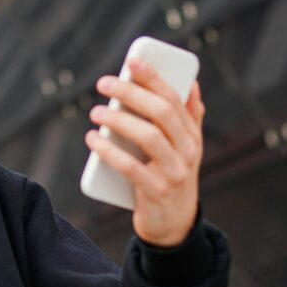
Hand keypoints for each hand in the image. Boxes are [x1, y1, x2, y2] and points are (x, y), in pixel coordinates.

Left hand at [85, 58, 204, 247]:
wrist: (174, 226)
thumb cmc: (172, 177)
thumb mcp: (185, 148)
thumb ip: (189, 117)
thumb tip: (191, 82)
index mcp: (192, 135)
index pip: (175, 98)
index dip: (154, 77)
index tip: (132, 60)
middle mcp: (188, 151)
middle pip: (162, 112)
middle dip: (131, 93)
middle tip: (104, 84)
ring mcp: (175, 173)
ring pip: (149, 137)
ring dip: (119, 120)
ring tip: (95, 113)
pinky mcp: (157, 193)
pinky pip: (132, 168)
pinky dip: (110, 152)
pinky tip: (93, 141)